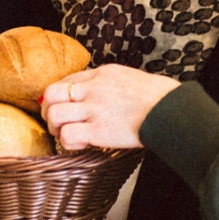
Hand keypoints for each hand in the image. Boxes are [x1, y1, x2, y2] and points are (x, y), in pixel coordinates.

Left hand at [41, 65, 179, 150]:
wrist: (170, 109)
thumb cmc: (156, 97)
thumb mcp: (128, 78)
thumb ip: (108, 82)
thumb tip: (95, 90)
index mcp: (101, 75)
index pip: (67, 80)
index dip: (57, 95)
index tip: (60, 105)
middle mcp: (93, 89)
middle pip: (52, 93)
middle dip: (48, 109)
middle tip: (56, 121)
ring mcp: (95, 109)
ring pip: (54, 114)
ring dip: (55, 127)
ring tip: (65, 134)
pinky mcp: (98, 130)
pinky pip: (67, 135)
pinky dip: (68, 142)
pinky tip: (80, 144)